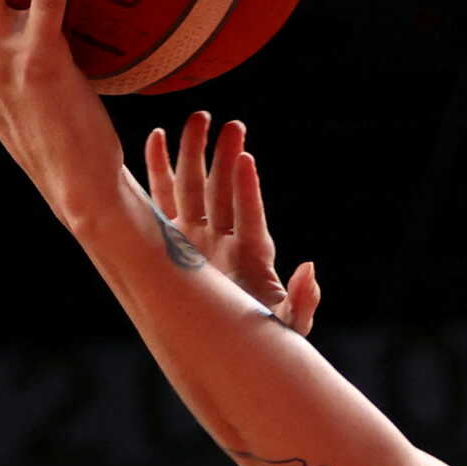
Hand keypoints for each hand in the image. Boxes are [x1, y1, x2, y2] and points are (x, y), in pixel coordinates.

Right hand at [142, 114, 321, 332]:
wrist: (227, 347)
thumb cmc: (263, 337)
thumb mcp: (290, 325)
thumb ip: (303, 301)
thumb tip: (309, 270)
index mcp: (252, 257)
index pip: (250, 216)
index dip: (249, 190)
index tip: (246, 159)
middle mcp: (223, 241)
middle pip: (222, 192)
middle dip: (223, 158)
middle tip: (230, 123)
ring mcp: (196, 238)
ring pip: (193, 188)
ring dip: (194, 153)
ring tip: (198, 118)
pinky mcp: (171, 242)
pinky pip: (161, 200)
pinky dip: (157, 170)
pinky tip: (156, 137)